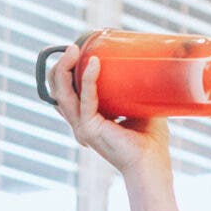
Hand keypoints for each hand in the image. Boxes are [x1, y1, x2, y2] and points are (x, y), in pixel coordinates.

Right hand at [50, 47, 171, 185]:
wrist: (153, 164)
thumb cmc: (150, 141)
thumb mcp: (140, 106)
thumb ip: (136, 89)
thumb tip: (148, 63)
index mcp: (87, 117)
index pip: (66, 91)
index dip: (66, 69)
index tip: (79, 49)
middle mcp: (80, 122)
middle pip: (57, 89)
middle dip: (60, 65)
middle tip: (75, 46)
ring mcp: (82, 127)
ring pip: (62, 93)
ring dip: (64, 68)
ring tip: (75, 49)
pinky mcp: (89, 129)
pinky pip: (85, 100)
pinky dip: (88, 80)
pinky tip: (93, 63)